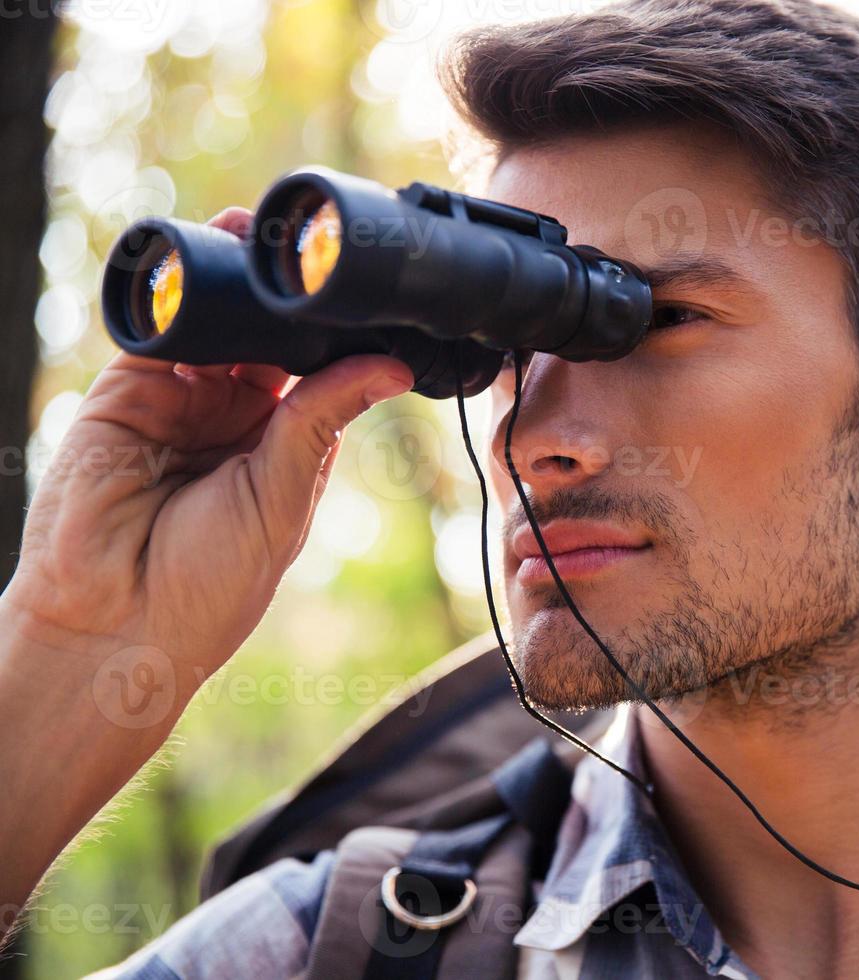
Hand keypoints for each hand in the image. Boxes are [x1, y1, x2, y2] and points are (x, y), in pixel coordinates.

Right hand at [2, 207, 413, 681]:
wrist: (117, 624)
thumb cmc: (210, 585)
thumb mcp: (283, 495)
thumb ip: (321, 419)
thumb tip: (393, 366)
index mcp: (284, 441)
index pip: (316, 365)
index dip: (337, 327)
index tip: (368, 286)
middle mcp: (232, 414)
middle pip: (265, 331)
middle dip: (285, 291)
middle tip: (315, 248)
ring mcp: (177, 399)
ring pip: (213, 319)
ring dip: (233, 277)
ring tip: (263, 239)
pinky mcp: (124, 392)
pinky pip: (155, 329)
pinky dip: (178, 294)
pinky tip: (205, 264)